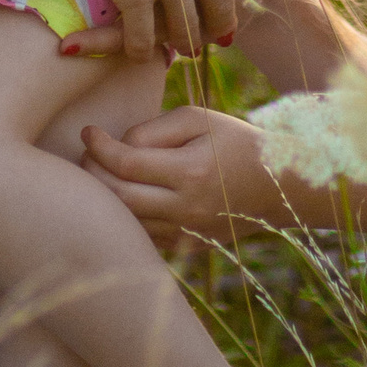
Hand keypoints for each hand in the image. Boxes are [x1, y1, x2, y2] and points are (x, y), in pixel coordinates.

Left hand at [79, 102, 286, 244]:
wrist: (279, 185)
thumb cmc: (235, 142)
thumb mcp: (199, 119)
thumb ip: (154, 129)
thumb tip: (118, 147)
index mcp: (190, 172)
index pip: (126, 163)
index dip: (99, 146)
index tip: (88, 132)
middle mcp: (186, 209)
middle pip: (118, 197)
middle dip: (92, 172)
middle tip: (87, 154)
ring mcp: (186, 233)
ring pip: (127, 221)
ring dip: (104, 198)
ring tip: (98, 173)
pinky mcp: (187, 247)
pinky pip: (143, 236)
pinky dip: (126, 217)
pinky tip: (123, 196)